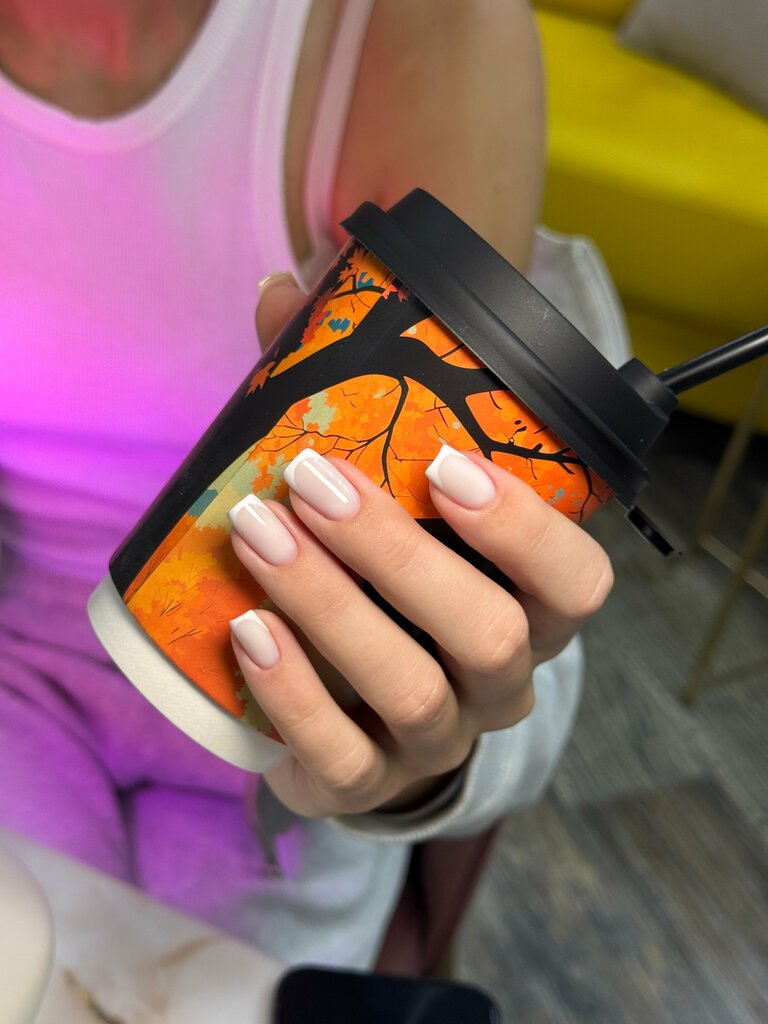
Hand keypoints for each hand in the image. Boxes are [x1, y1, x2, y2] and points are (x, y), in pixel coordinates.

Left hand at [229, 275, 613, 817]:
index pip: (577, 581)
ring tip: (257, 533)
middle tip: (312, 481)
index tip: (448, 463)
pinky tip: (246, 628)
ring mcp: (441, 737)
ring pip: (415, 689)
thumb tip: (285, 294)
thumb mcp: (390, 500)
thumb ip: (350, 398)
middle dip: (398, 552)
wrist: (363, 711)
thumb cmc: (391, 585)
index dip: (525, 529)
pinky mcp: (370, 782)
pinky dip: (294, 693)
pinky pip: (345, 757)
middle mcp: (503, 678)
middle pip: (490, 632)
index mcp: (531, 606)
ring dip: (333, 607)